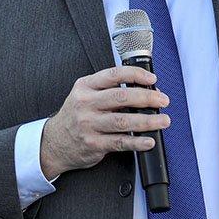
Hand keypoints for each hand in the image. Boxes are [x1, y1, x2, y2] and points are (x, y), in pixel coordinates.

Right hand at [40, 66, 169, 179]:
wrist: (54, 142)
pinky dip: (137, 142)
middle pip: (122, 97)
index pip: (114, 75)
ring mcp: (88, 125)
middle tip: (163, 100)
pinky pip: (120, 143)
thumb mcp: (85, 95)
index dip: (136, 75)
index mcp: (85, 86)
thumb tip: (144, 89)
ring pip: (123, 121)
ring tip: (163, 120)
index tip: (152, 79)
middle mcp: (86, 104)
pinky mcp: (93, 144)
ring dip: (148, 121)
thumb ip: (108, 90)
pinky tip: (149, 140)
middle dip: (147, 97)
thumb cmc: (76, 115)